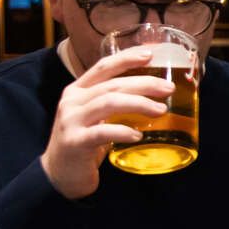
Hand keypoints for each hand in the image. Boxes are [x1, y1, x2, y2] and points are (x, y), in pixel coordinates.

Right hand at [39, 48, 176, 200]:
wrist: (58, 174)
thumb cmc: (85, 143)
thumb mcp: (96, 117)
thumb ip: (114, 103)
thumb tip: (154, 92)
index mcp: (77, 91)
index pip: (103, 67)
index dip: (126, 58)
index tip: (151, 54)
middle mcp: (72, 102)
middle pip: (112, 85)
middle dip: (144, 83)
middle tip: (169, 88)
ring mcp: (71, 121)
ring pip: (108, 103)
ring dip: (138, 104)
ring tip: (161, 110)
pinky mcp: (74, 142)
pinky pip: (101, 133)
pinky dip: (122, 132)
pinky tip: (138, 135)